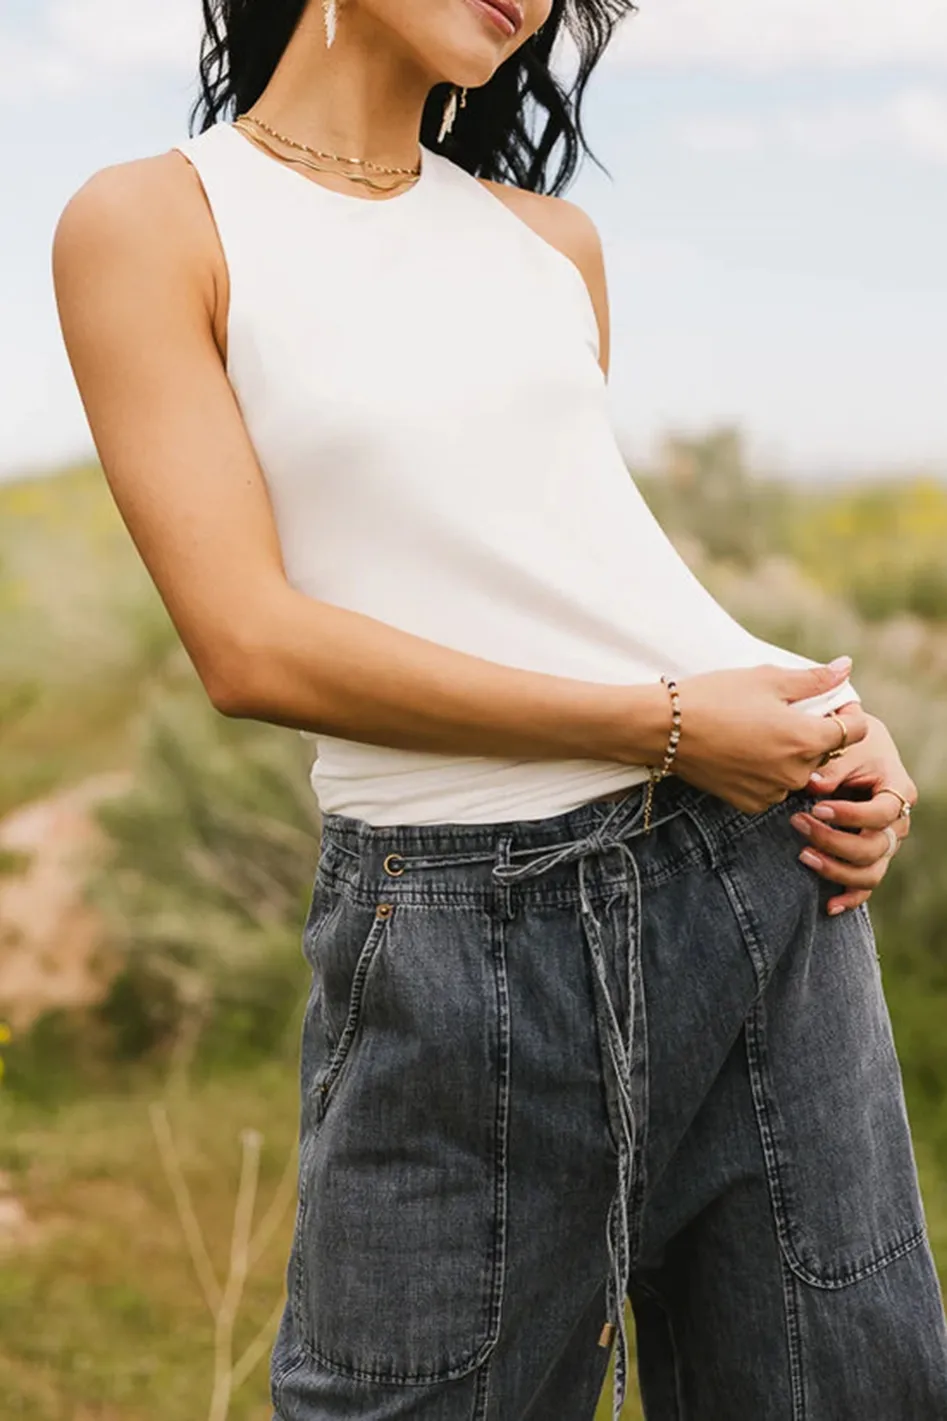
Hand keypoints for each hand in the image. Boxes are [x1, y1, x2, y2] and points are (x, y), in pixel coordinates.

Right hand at [673, 657, 867, 813]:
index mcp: (806, 739)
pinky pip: (774, 787)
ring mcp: (773, 792)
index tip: (829, 703)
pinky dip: (767, 771)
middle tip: (783, 712)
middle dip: (814, 732)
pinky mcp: (750, 803)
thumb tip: (846, 667)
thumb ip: (814, 679)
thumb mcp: (767, 679)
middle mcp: (796, 772)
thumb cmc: (715, 696)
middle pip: (826, 752)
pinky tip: (743, 751)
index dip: (848, 713)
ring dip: (790, 753)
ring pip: (799, 771)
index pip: (855, 731)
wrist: (664, 728)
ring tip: (758, 730)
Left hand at [788, 713, 916, 914]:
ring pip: (871, 872)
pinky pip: (866, 886)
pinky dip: (849, 898)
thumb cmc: (852, 745)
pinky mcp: (872, 857)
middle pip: (874, 847)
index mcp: (898, 790)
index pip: (880, 813)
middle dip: (834, 841)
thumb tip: (813, 785)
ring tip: (803, 855)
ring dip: (836, 870)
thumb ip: (832, 767)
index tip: (817, 808)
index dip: (850, 815)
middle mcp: (898, 822)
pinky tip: (828, 906)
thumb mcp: (845, 746)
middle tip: (798, 823)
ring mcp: (886, 843)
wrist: (857, 749)